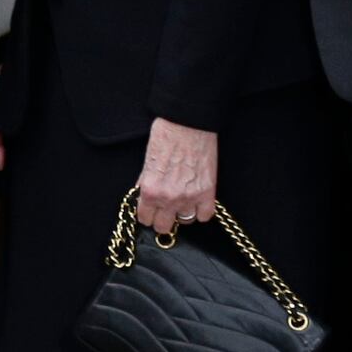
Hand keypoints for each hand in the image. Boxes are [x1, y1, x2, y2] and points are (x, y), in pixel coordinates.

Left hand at [133, 116, 218, 234]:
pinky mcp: (208, 192)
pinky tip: (198, 202)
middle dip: (162, 217)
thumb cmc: (165, 136)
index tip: (151, 210)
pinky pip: (205, 216)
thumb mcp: (146, 162)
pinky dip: (201, 211)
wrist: (187, 124)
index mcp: (150, 190)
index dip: (147, 214)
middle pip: (163, 226)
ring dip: (182, 213)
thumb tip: (144, 197)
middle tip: (165, 208)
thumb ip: (145, 183)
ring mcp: (189, 197)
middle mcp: (168, 198)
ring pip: (185, 222)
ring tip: (182, 201)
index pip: (145, 219)